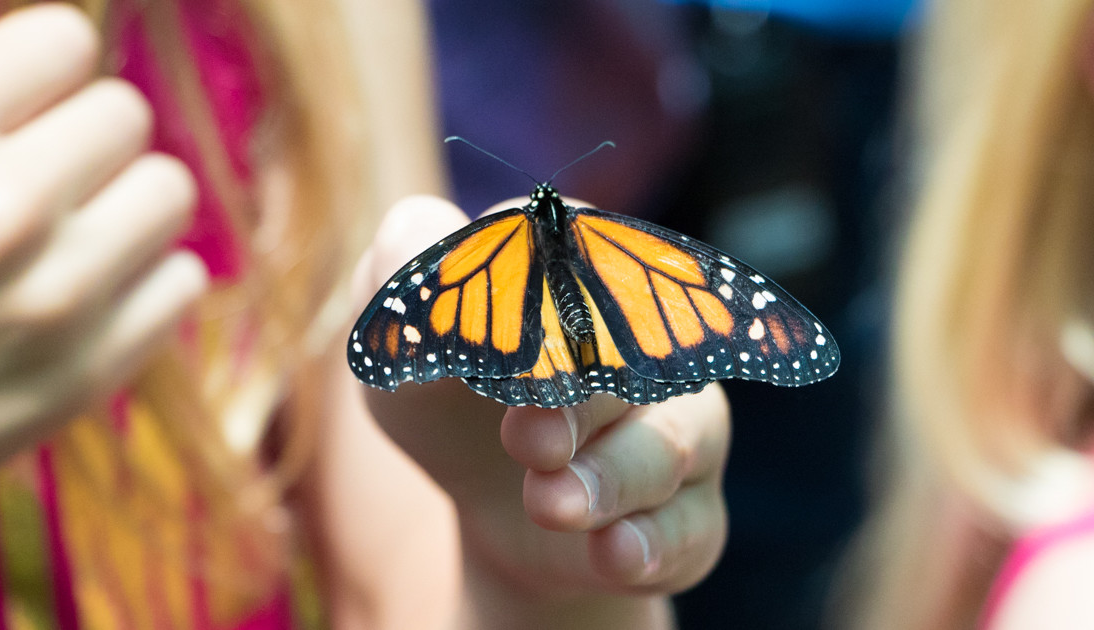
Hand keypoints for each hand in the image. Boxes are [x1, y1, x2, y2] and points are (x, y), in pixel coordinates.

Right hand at [0, 5, 206, 511]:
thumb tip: (17, 72)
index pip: (62, 40)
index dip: (37, 68)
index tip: (18, 101)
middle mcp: (4, 208)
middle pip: (125, 115)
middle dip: (81, 136)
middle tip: (37, 174)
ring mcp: (56, 300)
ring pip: (168, 192)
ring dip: (125, 201)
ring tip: (69, 230)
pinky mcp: (84, 377)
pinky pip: (181, 283)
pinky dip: (144, 279)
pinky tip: (89, 292)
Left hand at [355, 196, 729, 628]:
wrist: (492, 511)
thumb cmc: (453, 402)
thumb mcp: (406, 342)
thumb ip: (400, 270)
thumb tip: (423, 238)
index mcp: (589, 283)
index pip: (591, 260)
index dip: (551, 300)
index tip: (502, 346)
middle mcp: (651, 352)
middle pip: (641, 360)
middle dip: (582, 400)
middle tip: (528, 435)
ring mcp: (681, 434)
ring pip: (671, 447)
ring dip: (611, 478)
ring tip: (550, 505)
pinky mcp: (692, 517)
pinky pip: (691, 528)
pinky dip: (651, 543)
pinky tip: (612, 552)